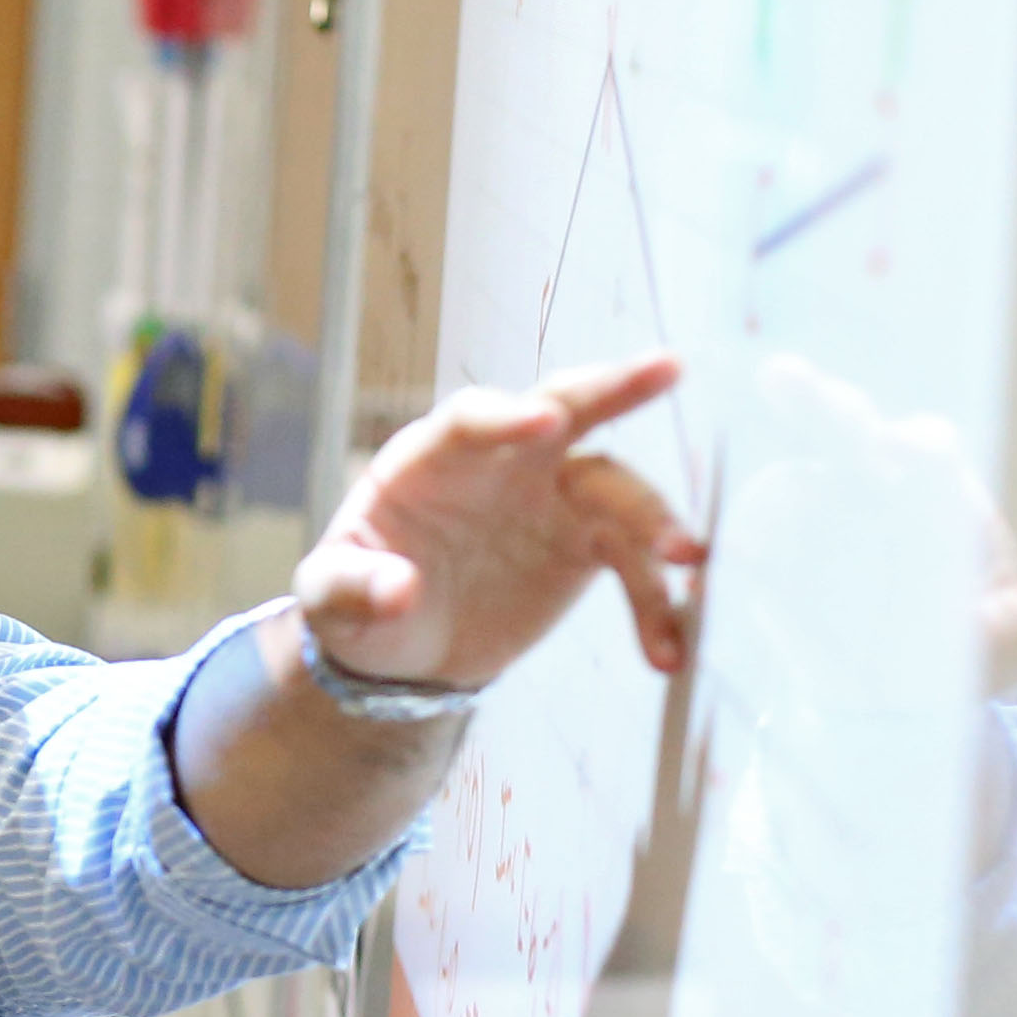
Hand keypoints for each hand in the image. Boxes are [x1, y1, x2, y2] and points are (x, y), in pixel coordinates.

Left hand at [297, 353, 707, 690]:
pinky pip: (632, 563)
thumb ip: (351, 589)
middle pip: (562, 410)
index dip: (505, 417)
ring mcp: (550, 498)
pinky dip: (654, 602)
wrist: (404, 644)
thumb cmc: (356, 599)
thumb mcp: (328, 599)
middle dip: (613, 388)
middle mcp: (500, 462)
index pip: (469, 419)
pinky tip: (667, 647)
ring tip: (688, 560)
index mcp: (430, 459)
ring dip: (655, 521)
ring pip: (615, 491)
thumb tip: (398, 591)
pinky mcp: (585, 545)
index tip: (544, 421)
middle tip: (669, 369)